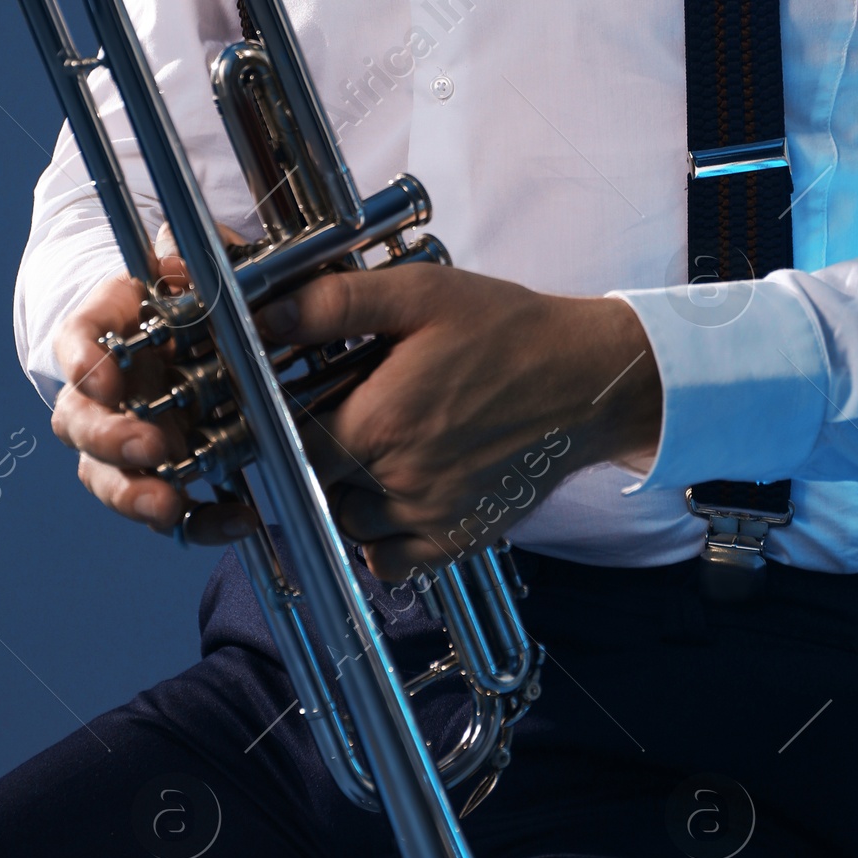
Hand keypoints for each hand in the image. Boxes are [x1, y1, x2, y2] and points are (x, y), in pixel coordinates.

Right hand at [50, 225, 257, 545]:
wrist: (200, 332)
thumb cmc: (186, 299)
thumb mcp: (192, 267)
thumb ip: (183, 258)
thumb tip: (174, 257)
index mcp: (109, 332)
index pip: (76, 341)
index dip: (82, 360)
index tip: (102, 373)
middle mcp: (107, 392)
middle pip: (80, 422)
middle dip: (109, 439)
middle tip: (148, 446)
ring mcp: (130, 438)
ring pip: (106, 476)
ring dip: (132, 495)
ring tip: (166, 506)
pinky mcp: (166, 476)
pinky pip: (174, 512)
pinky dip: (203, 522)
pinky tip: (238, 516)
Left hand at [258, 263, 661, 580]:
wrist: (588, 380)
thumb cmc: (507, 331)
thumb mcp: (422, 294)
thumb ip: (339, 303)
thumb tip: (269, 317)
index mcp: (380, 420)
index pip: (291, 442)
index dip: (281, 424)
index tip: (294, 403)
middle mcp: (400, 480)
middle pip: (316, 485)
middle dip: (316, 454)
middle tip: (341, 417)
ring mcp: (430, 517)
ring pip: (348, 525)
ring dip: (344, 495)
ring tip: (371, 451)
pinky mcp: (459, 538)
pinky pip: (390, 563)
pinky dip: (378, 540)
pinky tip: (393, 495)